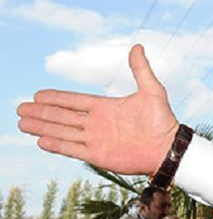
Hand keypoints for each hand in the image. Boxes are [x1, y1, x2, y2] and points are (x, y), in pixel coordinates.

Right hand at [16, 44, 177, 175]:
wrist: (169, 149)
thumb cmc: (163, 122)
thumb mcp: (152, 92)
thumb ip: (141, 70)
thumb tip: (137, 47)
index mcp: (105, 108)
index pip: (74, 101)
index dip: (56, 98)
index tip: (37, 94)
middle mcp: (97, 123)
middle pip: (62, 116)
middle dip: (41, 112)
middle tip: (20, 109)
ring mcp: (97, 140)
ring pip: (63, 132)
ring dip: (43, 127)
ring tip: (23, 123)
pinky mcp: (99, 155)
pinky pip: (73, 149)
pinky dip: (57, 145)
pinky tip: (41, 141)